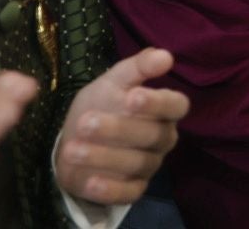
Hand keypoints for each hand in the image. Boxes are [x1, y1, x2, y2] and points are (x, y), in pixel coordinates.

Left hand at [56, 48, 188, 206]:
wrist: (75, 137)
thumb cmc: (101, 103)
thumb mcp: (113, 80)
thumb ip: (137, 67)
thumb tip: (166, 56)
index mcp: (164, 110)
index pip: (176, 105)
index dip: (157, 103)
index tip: (132, 97)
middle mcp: (162, 138)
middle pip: (152, 135)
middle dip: (118, 129)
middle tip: (85, 122)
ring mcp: (149, 165)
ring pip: (136, 163)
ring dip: (104, 157)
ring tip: (72, 149)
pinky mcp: (133, 189)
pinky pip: (127, 192)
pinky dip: (109, 189)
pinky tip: (90, 181)